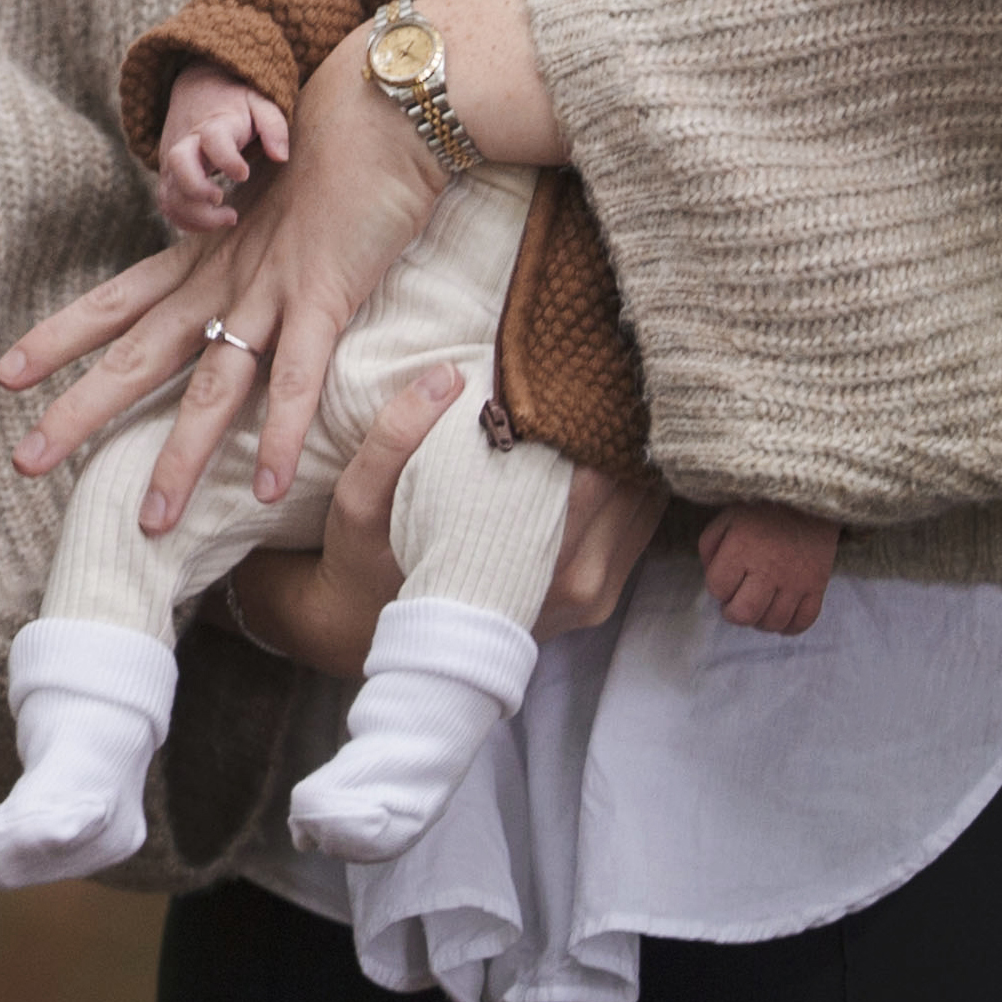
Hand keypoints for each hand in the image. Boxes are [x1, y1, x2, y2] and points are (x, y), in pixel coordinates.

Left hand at [0, 28, 445, 523]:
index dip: (60, 338)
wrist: (380, 109)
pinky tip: (261, 488)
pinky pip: (296, 376)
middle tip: (22, 461)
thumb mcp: (270, 210)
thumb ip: (245, 254)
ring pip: (212, 384)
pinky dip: (280, 433)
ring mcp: (271, 288)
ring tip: (151, 520)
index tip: (5, 374)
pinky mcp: (326, 295)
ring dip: (180, 455)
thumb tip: (232, 291)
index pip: (117, 302)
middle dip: (79, 410)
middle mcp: (223, 275)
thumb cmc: (331, 155)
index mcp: (205, 254)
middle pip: (139, 353)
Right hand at [153, 67, 291, 233]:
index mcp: (214, 123)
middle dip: (197, 189)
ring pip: (170, 191)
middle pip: (178, 164)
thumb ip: (273, 125)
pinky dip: (184, 219)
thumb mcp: (259, 101)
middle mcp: (188, 141)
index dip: (227, 159)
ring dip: (194, 214)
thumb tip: (281, 157)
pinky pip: (167, 202)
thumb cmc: (234, 100)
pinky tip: (212, 221)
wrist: (196, 86)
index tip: (244, 174)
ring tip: (230, 217)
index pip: (213, 139)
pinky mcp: (169, 174)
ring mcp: (173, 160)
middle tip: (221, 198)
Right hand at [222, 373, 659, 677]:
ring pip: (642, 507)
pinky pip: (635, 531)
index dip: (594, 412)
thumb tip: (448, 373)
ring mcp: (593, 597)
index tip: (580, 362)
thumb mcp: (358, 500)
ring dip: (627, 453)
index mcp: (526, 561)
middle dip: (618, 425)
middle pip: (633, 486)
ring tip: (602, 397)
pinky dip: (628, 486)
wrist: (378, 639)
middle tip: (599, 367)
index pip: (597, 474)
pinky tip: (603, 445)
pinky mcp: (597, 599)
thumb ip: (395, 436)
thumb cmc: (366, 563)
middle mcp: (575, 585)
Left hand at [701, 502, 839, 636]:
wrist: (809, 498)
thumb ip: (710, 547)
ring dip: (760, 621)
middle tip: (737, 603)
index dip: (717, 588)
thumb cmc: (761, 509)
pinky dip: (789, 627)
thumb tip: (712, 577)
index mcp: (741, 549)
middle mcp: (768, 569)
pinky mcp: (818, 585)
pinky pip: (803, 621)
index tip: (725, 581)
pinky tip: (781, 616)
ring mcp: (795, 580)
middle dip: (734, 613)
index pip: (718, 588)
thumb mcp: (726, 519)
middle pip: (744, 614)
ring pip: (773, 622)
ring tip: (759, 606)